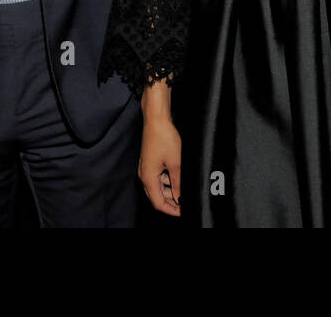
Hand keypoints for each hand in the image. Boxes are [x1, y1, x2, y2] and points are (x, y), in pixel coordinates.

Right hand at [139, 83, 180, 215]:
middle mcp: (145, 175)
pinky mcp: (150, 160)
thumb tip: (181, 197)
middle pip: (157, 196)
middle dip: (171, 202)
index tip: (183, 212)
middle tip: (185, 205)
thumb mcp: (176, 163)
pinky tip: (178, 179)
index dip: (171, 210)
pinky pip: (158, 177)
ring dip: (170, 191)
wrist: (156, 118)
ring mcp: (147, 167)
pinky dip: (168, 181)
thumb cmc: (164, 137)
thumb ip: (178, 182)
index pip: (158, 203)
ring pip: (158, 186)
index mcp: (148, 178)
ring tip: (184, 192)